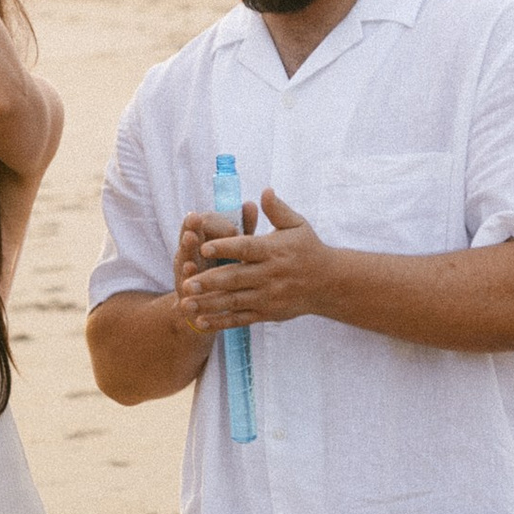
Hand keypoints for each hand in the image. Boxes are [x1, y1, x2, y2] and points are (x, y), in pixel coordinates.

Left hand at [180, 188, 339, 326]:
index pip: (246, 248)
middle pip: (235, 278)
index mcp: (274, 250)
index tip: (202, 247)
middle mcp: (270, 275)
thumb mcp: (297, 225)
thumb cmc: (308, 249)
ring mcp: (268, 297)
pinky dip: (220, 322)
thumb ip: (278, 210)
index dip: (225, 248)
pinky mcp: (267, 314)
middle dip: (209, 281)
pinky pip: (240, 319)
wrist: (329, 284)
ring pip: (234, 301)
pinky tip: (200, 321)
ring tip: (185, 302)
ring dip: (208, 303)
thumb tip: (265, 191)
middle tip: (185, 282)